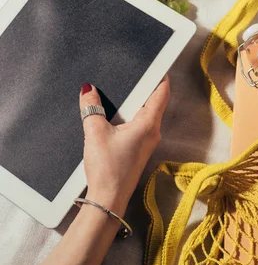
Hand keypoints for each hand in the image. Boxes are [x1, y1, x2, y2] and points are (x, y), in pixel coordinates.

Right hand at [79, 77, 169, 215]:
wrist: (107, 200)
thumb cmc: (108, 169)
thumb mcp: (95, 133)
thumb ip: (91, 108)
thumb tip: (87, 89)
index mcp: (149, 123)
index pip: (162, 92)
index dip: (160, 76)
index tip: (156, 63)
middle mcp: (152, 131)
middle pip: (154, 101)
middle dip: (144, 87)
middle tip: (134, 71)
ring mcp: (147, 141)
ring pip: (145, 113)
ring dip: (136, 102)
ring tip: (123, 88)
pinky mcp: (138, 149)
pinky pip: (138, 124)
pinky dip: (130, 115)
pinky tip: (116, 113)